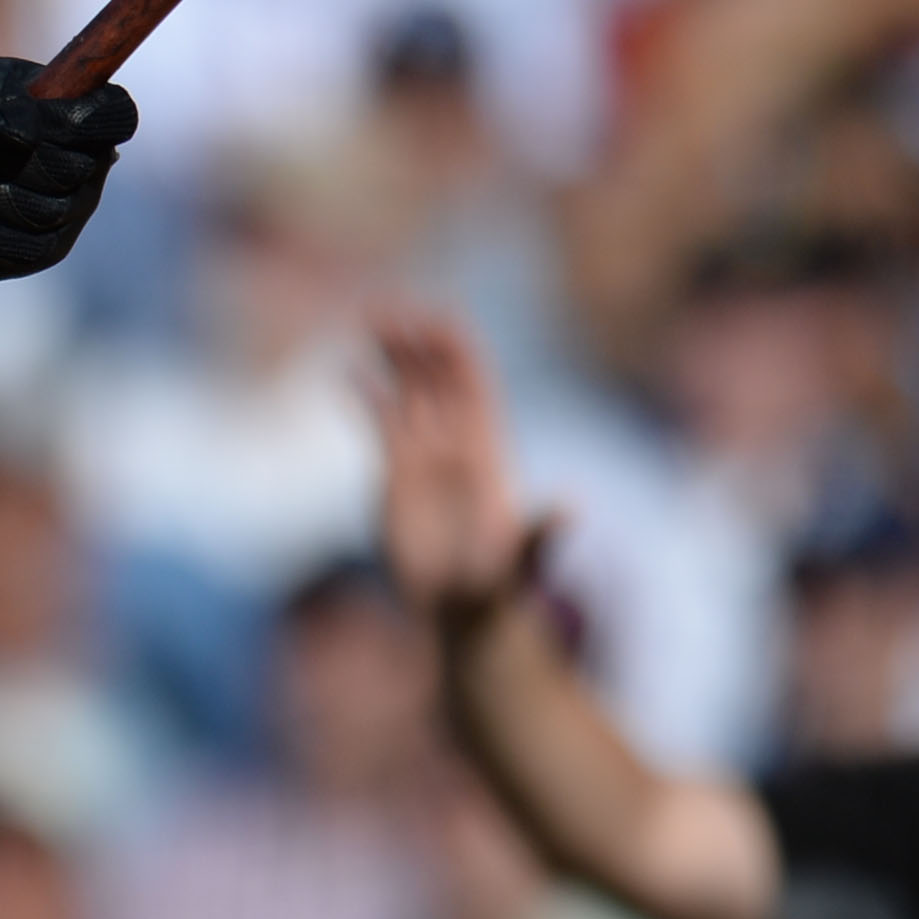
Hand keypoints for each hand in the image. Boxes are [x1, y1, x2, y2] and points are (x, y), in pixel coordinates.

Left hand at [0, 52, 133, 281]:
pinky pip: (5, 250)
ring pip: (31, 213)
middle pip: (64, 170)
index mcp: (80, 116)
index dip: (82, 118)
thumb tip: (27, 134)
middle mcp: (85, 170)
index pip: (116, 116)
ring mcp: (63, 218)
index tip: (24, 115)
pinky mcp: (29, 257)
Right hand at [366, 303, 535, 617]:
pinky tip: (346, 373)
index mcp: (489, 453)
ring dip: (392, 354)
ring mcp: (426, 457)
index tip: (436, 318)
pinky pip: (380, 423)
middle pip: (438, 378)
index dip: (457, 352)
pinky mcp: (395, 475)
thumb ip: (542, 535)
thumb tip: (572, 506)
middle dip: (417, 339)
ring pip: (409, 391)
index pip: (474, 388)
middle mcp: (458, 445)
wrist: (465, 613)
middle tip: (387, 305)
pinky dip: (365, 396)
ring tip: (367, 317)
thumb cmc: (499, 591)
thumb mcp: (523, 564)